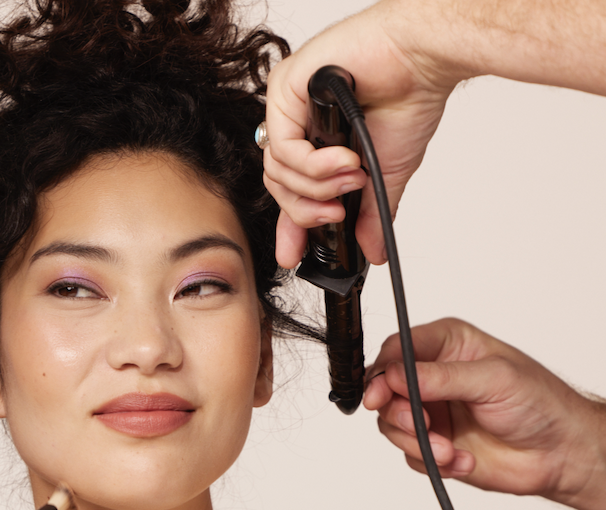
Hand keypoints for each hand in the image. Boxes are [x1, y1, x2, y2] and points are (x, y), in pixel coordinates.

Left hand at [262, 0, 455, 266]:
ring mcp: (286, 104)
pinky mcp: (285, 87)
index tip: (293, 257)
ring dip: (317, 185)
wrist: (425, 59)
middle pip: (278, 185)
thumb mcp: (384, 176)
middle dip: (306, 210)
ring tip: (352, 178)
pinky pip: (283, 147)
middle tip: (338, 214)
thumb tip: (372, 254)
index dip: (290, 226)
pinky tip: (344, 160)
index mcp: (312, 140)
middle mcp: (294, 121)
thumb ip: (370, 216)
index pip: (287, 190)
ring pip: (278, 170)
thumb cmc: (407, 100)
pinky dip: (313, 165)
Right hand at [364, 317, 605, 509]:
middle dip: (400, 414)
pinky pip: (409, 454)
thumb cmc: (541, 405)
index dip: (383, 372)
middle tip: (421, 427)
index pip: (398, 349)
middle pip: (385, 390)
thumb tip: (394, 374)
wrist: (559, 454)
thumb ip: (440, 377)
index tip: (381, 394)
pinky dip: (432, 461)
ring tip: (449, 450)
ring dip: (418, 443)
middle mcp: (433, 377)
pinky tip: (461, 459)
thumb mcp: (493, 379)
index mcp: (448, 346)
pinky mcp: (432, 444)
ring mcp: (431, 412)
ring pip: (391, 425)